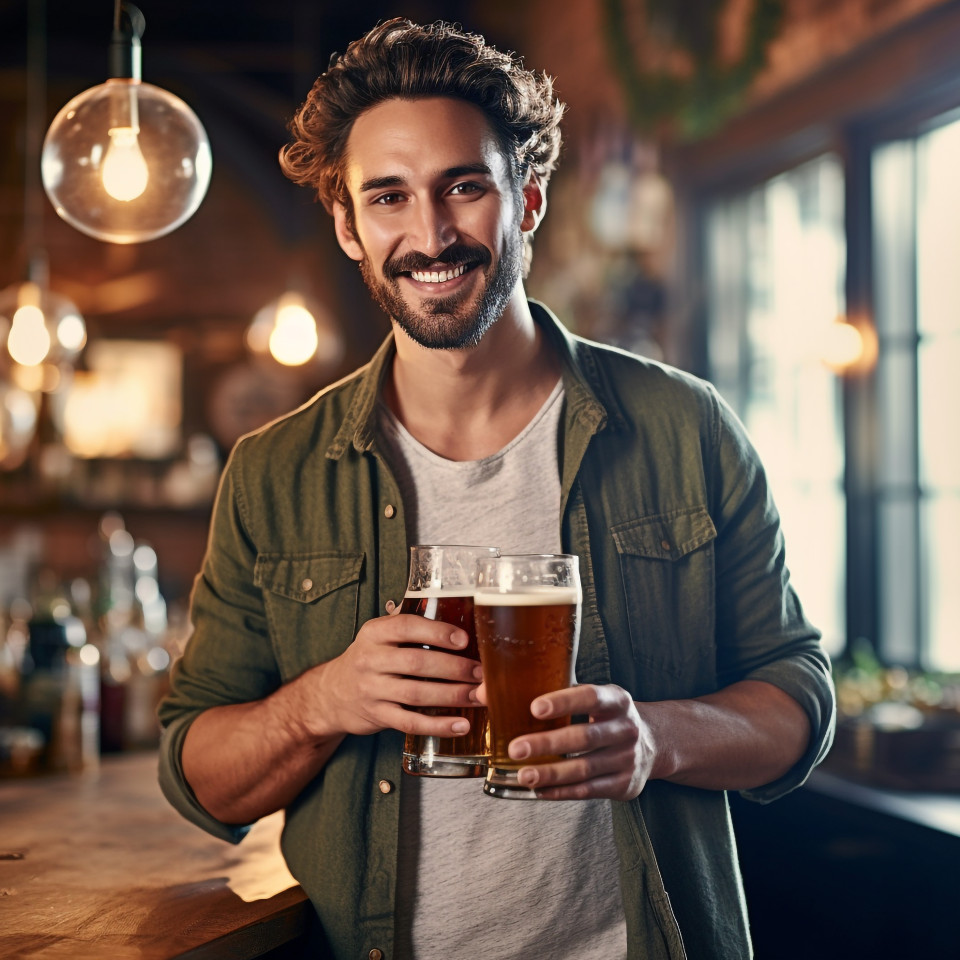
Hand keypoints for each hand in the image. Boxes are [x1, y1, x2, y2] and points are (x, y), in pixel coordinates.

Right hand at [304, 613, 482, 739]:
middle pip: (417, 663)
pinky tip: (461, 725)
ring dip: (452, 696)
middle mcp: (370, 660)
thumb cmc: (368, 658)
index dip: (437, 632)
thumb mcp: (378, 635)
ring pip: (417, 695)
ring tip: (478, 696)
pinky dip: (438, 725)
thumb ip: (407, 625)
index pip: (406, 627)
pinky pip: (411, 723)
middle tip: (481, 673)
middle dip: (454, 668)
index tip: (464, 639)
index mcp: (374, 633)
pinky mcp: (378, 716)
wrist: (331, 694)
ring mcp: (372, 690)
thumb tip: (455, 611)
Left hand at [500, 684, 654, 800]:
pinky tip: (538, 790)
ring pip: (584, 768)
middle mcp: (626, 728)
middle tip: (516, 747)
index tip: (535, 707)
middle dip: (548, 744)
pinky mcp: (624, 785)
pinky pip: (588, 790)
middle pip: (584, 737)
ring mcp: (628, 759)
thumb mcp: (594, 697)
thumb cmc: (607, 716)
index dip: (563, 702)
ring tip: (522, 774)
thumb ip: (554, 692)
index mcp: (617, 700)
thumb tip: (491, 690)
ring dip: (551, 773)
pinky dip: (561, 791)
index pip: (590, 697)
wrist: (654, 742)